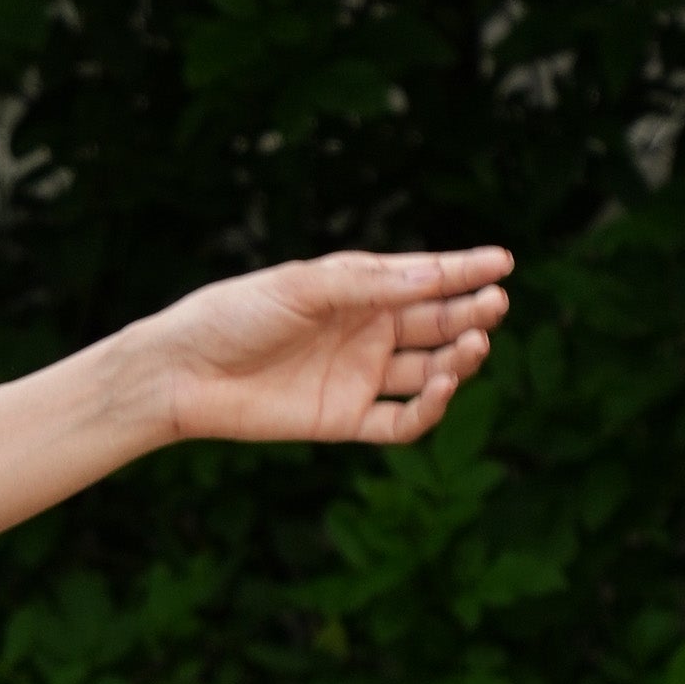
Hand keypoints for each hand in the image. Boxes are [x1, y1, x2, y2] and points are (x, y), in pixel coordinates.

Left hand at [150, 246, 514, 450]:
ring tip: (474, 344)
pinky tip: (442, 387)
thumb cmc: (234, 314)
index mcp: (359, 289)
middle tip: (493, 305)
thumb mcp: (303, 287)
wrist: (181, 370)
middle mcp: (367, 330)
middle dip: (471, 314)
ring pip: (431, 370)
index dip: (466, 271)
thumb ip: (368, 284)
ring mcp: (360, 376)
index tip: (503, 263)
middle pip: (438, 324)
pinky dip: (430, 408)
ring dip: (459, 359)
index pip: (426, 278)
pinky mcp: (346, 419)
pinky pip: (403, 420)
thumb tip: (436, 276)